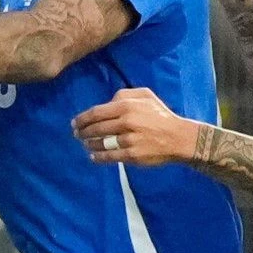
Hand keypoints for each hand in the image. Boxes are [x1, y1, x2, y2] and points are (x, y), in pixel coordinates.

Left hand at [72, 88, 195, 165]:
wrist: (178, 137)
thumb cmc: (160, 114)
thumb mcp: (145, 95)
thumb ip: (124, 94)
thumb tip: (106, 103)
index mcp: (127, 106)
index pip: (97, 112)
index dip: (82, 118)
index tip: (74, 123)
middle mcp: (126, 122)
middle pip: (96, 128)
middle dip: (83, 132)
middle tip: (76, 134)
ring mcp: (129, 140)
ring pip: (102, 143)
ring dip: (90, 144)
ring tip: (85, 144)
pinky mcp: (133, 155)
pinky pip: (110, 157)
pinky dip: (98, 157)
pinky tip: (93, 156)